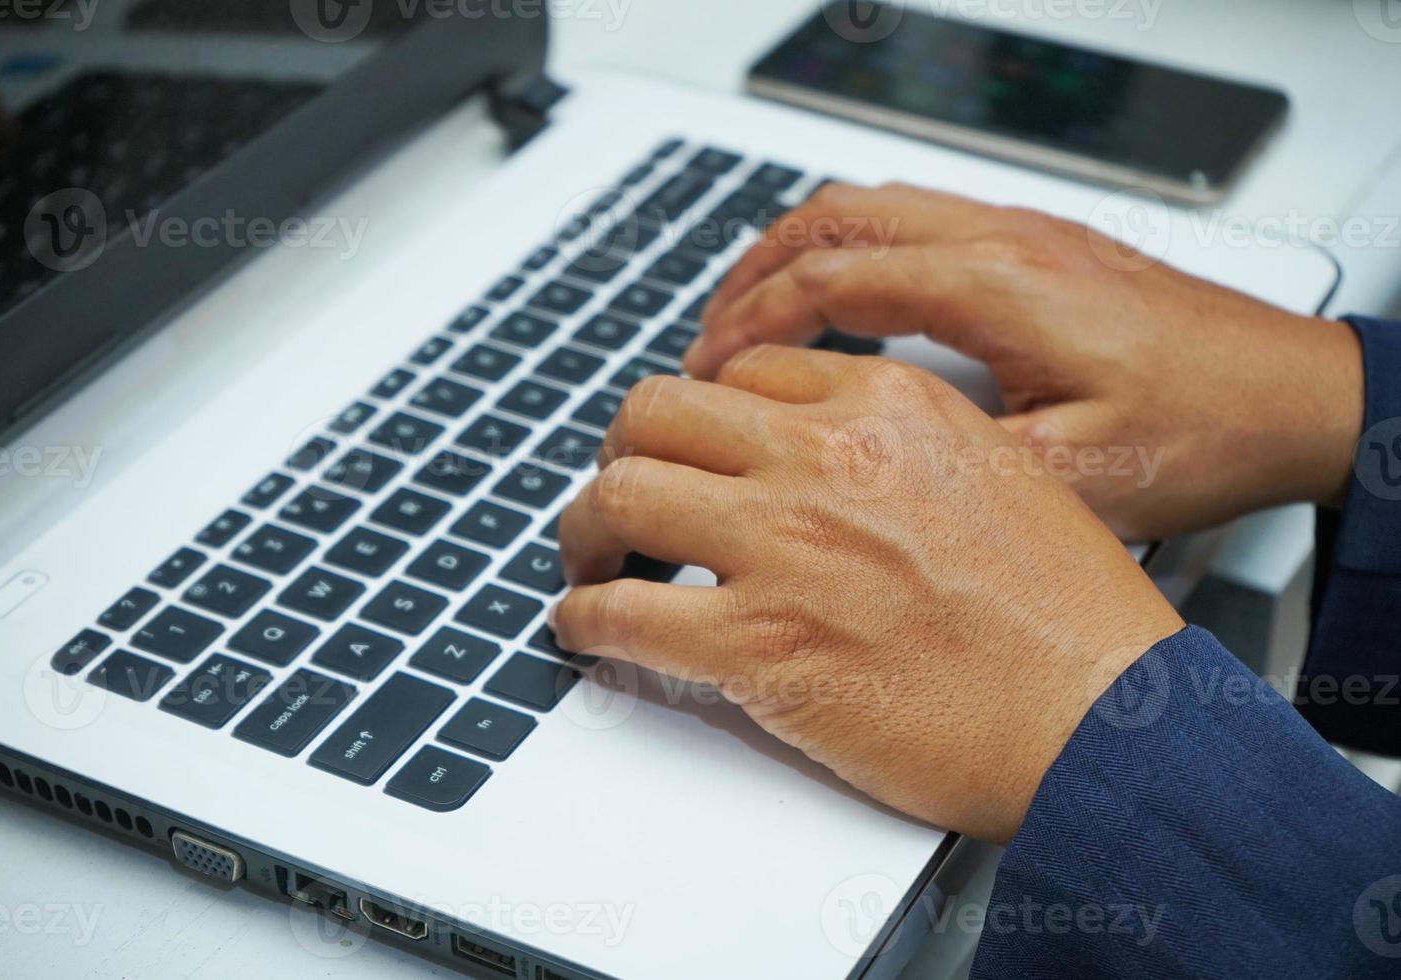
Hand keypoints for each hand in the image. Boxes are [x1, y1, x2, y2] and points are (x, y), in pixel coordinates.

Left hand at [552, 348, 1184, 842]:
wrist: (1100, 719)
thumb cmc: (1070, 616)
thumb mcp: (1001, 472)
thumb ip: (903, 446)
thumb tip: (824, 456)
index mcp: (886, 404)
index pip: (745, 372)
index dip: (703, 412)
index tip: (692, 445)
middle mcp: (824, 458)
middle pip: (657, 411)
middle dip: (623, 449)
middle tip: (621, 488)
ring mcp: (784, 547)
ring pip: (620, 496)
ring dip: (584, 529)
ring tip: (589, 556)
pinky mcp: (758, 646)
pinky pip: (621, 614)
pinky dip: (584, 620)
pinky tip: (587, 628)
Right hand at [686, 183, 1364, 540]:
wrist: (1295, 394)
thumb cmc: (1204, 430)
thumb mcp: (1077, 481)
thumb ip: (959, 474)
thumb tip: (857, 485)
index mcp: (998, 289)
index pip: (834, 277)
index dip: (752, 321)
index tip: (705, 366)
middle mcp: (1002, 242)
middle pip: (837, 216)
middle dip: (754, 273)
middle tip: (707, 337)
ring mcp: (1021, 235)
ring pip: (874, 207)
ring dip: (799, 254)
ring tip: (754, 318)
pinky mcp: (1039, 248)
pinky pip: (917, 222)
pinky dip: (854, 252)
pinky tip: (847, 308)